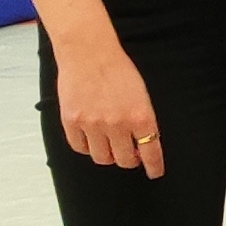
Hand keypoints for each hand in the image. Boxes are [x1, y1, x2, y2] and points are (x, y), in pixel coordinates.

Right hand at [55, 39, 165, 178]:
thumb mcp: (142, 95)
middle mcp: (117, 124)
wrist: (89, 53)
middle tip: (130, 154)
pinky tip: (91, 139)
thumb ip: (142, 120)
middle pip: (124, 160)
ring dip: (108, 155)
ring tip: (110, 145)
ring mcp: (92, 124)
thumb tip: (143, 143)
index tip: (154, 172)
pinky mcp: (71, 121)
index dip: (153, 166)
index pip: (151, 152)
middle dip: (130, 160)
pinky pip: (79, 147)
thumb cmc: (118, 70)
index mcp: (141, 117)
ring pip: (101, 157)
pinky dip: (87, 147)